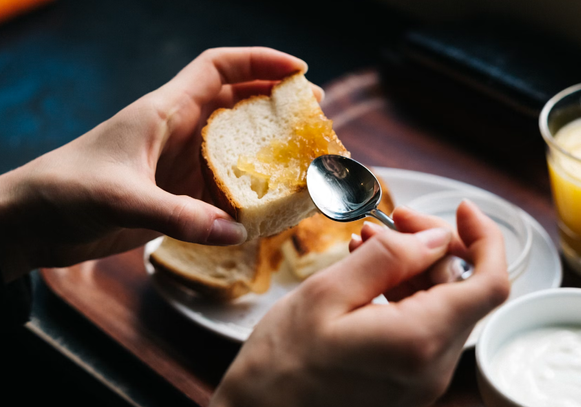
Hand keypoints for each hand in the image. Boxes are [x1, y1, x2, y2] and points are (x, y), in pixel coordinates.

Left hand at [0, 47, 321, 281]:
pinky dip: (247, 188)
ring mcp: (179, 163)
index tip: (300, 69)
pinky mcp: (176, 193)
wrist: (34, 220)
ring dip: (267, 146)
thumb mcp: (123, 198)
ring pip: (234, 144)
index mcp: (166, 110)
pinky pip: (222, 184)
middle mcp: (178, 131)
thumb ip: (180, 216)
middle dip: (277, 102)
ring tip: (303, 156)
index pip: (219, 67)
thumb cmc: (68, 191)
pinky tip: (268, 201)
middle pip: (237, 102)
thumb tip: (236, 231)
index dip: (261, 60)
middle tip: (314, 113)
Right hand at [211, 202, 509, 406]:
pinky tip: (368, 277)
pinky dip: (403, 295)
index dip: (485, 239)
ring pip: (442, 307)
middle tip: (391, 222)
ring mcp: (423, 380)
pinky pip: (422, 328)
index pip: (490, 284)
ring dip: (413, 269)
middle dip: (432, 247)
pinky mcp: (408, 383)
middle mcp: (432, 368)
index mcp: (418, 341)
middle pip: (462, 291)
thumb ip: (388, 259)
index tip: (462, 210)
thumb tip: (434, 238)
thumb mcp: (327, 294)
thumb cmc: (282, 362)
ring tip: (366, 245)